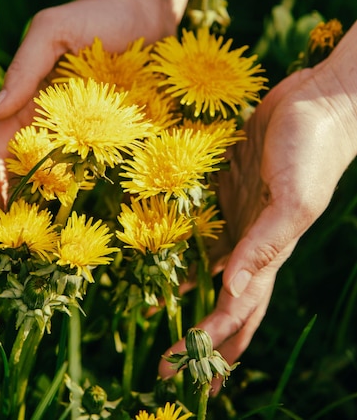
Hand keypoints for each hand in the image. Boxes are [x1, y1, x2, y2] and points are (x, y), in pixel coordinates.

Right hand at [0, 0, 216, 264]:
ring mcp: (80, 138)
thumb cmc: (96, 16)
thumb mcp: (52, 32)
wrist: (144, 14)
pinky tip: (64, 235)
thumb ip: (23, 70)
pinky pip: (90, 177)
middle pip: (8, 177)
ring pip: (45, 186)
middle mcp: (48, 128)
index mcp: (27, 105)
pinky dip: (73, 206)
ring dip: (21, 221)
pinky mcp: (113, 142)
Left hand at [159, 28, 356, 387]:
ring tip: (154, 307)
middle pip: (223, 298)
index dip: (211, 341)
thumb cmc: (314, 152)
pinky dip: (180, 238)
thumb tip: (230, 289)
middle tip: (168, 363)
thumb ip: (265, 245)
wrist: (317, 103)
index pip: (238, 310)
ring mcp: (239, 213)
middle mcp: (251, 240)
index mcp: (270, 252)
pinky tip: (160, 246)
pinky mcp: (228, 185)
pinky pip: (200, 219)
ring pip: (207, 262)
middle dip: (200, 333)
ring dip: (183, 287)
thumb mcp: (294, 201)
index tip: (177, 368)